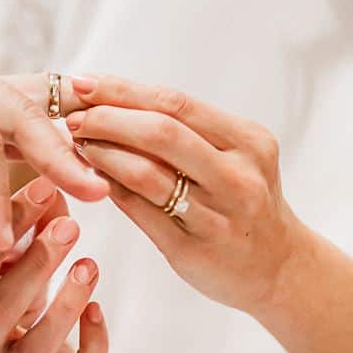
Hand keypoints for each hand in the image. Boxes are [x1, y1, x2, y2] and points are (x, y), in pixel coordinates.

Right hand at [0, 178, 108, 352]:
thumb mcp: (4, 254)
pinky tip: (98, 310)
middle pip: (0, 308)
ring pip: (35, 348)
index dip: (9, 225)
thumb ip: (24, 222)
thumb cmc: (2, 286)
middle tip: (69, 226)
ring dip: (65, 305)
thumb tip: (52, 184)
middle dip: (37, 264)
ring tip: (88, 265)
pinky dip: (92, 346)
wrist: (9, 344)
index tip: (42, 190)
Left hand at [65, 75, 308, 314]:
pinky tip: (89, 176)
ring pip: (146, 174)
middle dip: (107, 118)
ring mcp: (218, 217)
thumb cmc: (241, 200)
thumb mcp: (233, 156)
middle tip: (72, 116)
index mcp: (249, 142)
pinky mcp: (193, 250)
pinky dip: (108, 187)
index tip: (84, 83)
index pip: (177, 103)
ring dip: (102, 153)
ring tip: (76, 143)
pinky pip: (139, 211)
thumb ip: (186, 129)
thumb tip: (109, 94)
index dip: (124, 90)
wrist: (279, 268)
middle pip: (162, 133)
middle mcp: (239, 178)